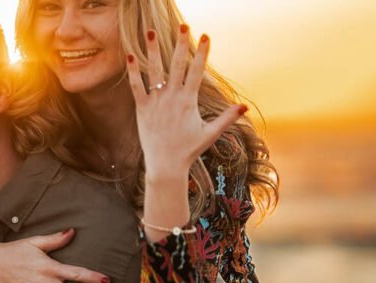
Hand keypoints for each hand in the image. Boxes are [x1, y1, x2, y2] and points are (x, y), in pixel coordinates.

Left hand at [126, 27, 243, 179]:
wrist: (166, 165)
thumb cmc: (189, 150)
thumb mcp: (210, 134)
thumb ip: (227, 118)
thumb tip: (245, 107)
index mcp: (189, 101)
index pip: (197, 71)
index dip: (202, 53)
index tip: (205, 35)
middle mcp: (172, 98)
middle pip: (177, 65)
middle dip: (181, 44)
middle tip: (183, 25)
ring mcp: (156, 102)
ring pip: (154, 71)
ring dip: (153, 50)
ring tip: (151, 31)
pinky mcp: (142, 109)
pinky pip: (136, 87)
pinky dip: (133, 71)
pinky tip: (130, 55)